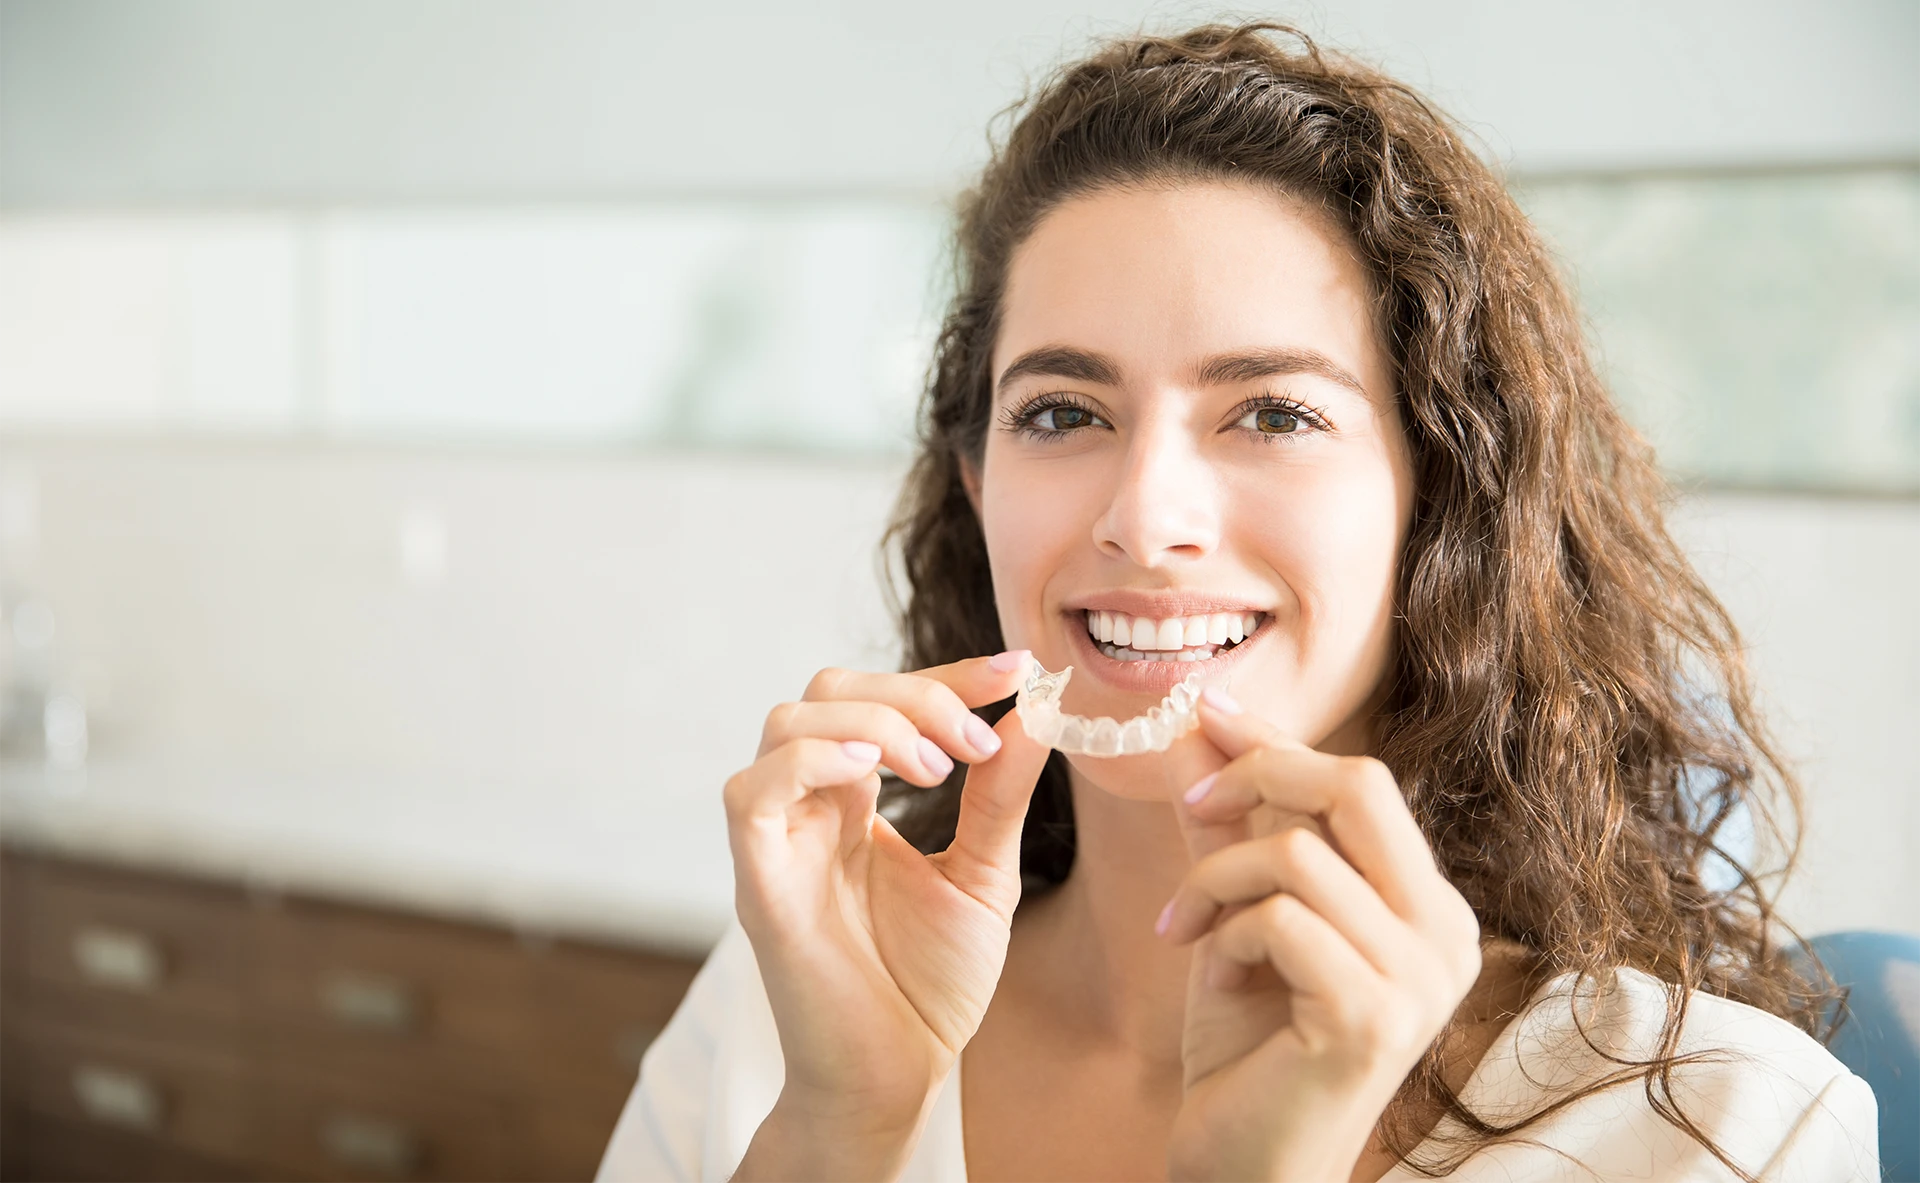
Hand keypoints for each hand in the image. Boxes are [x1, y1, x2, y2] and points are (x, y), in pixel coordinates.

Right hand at [724, 652, 1050, 1167]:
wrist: (900, 1075)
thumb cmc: (929, 984)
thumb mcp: (983, 874)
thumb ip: (998, 796)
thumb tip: (1033, 714)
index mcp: (855, 800)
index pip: (884, 700)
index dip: (947, 674)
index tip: (1017, 671)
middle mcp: (809, 807)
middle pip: (829, 690)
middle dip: (913, 693)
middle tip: (975, 740)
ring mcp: (779, 839)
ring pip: (787, 721)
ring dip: (873, 723)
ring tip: (937, 769)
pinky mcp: (758, 881)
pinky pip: (752, 790)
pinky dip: (811, 760)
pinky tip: (874, 775)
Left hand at [1158, 692, 1482, 1182]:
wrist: (1243, 1164)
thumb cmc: (1249, 1047)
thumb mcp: (1239, 915)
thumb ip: (1231, 827)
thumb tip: (1200, 727)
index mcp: (1429, 907)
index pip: (1364, 784)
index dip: (1278, 742)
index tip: (1205, 712)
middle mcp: (1447, 936)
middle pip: (1358, 786)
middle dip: (1258, 774)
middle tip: (1191, 806)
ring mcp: (1420, 979)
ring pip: (1297, 853)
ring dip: (1215, 880)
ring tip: (1184, 926)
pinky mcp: (1372, 1016)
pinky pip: (1280, 918)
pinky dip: (1225, 932)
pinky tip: (1211, 972)